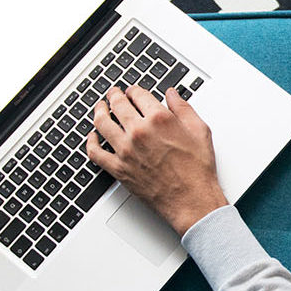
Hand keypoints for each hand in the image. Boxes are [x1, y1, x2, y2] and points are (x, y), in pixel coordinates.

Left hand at [86, 85, 228, 234]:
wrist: (191, 200)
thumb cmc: (197, 170)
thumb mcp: (200, 131)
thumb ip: (183, 108)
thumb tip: (172, 94)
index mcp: (159, 119)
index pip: (138, 94)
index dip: (134, 90)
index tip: (133, 91)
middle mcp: (139, 132)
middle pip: (118, 104)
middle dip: (114, 95)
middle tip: (113, 94)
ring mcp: (125, 150)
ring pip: (102, 123)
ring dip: (99, 111)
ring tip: (100, 108)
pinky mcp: (118, 169)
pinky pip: (95, 152)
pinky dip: (91, 142)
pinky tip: (93, 137)